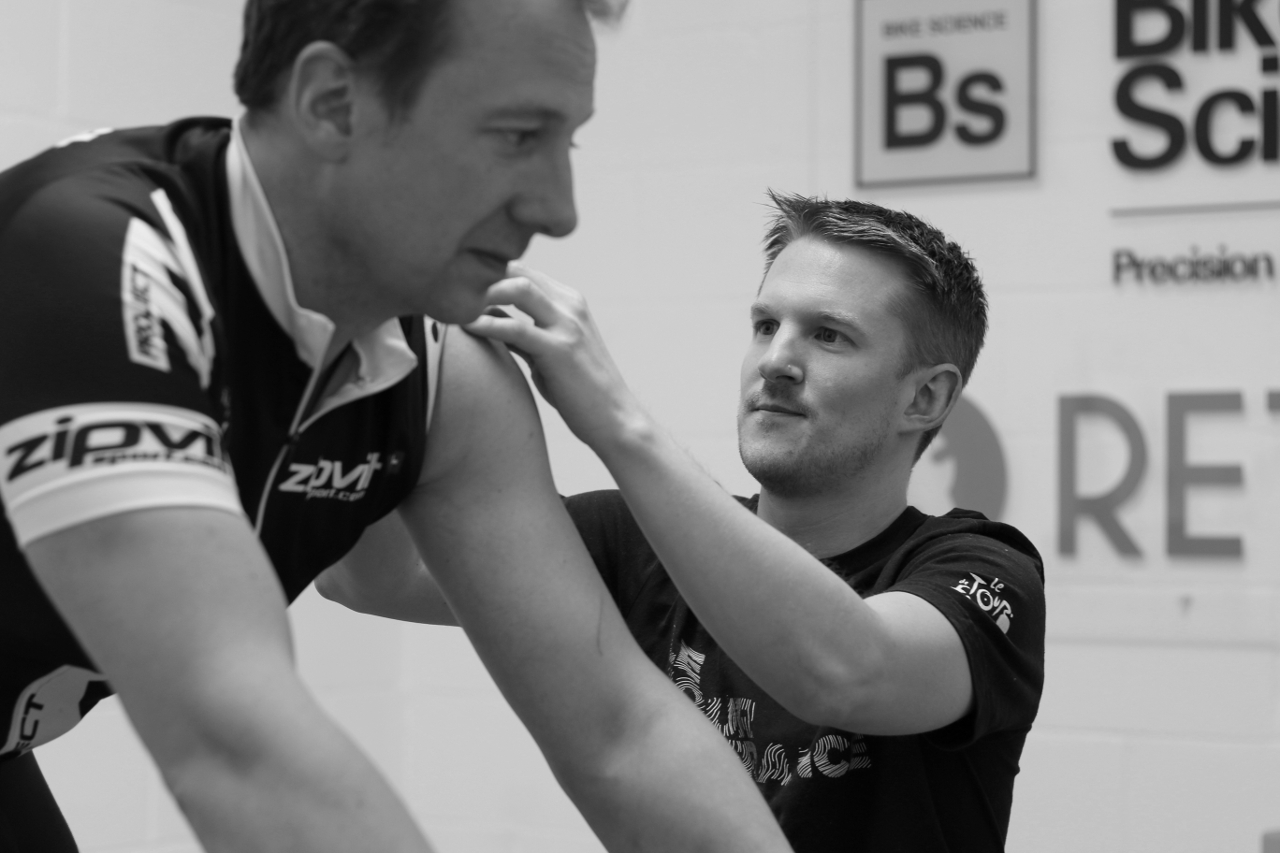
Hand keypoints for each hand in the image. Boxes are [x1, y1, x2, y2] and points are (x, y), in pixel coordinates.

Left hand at [464, 262, 643, 450]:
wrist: (615, 419)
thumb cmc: (579, 390)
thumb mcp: (548, 353)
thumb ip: (523, 333)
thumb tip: (488, 320)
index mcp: (568, 301)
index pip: (521, 270)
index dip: (486, 275)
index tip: (456, 288)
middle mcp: (569, 305)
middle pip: (516, 270)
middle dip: (479, 276)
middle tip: (445, 291)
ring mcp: (567, 324)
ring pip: (517, 288)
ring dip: (480, 293)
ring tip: (450, 304)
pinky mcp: (559, 349)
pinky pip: (515, 328)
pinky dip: (485, 323)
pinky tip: (464, 327)